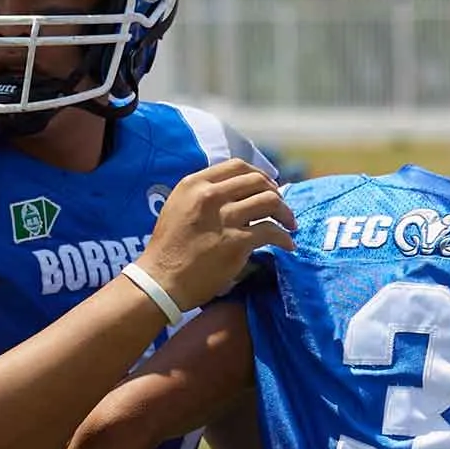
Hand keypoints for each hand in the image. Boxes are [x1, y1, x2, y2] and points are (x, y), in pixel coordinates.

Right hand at [138, 158, 294, 311]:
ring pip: (270, 201)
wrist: (160, 281)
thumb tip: (238, 194)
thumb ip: (204, 196)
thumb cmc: (168, 249)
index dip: (259, 175)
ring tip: (289, 225)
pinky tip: (287, 245)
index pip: (238, 166)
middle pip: (258, 181)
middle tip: (281, 208)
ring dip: (285, 213)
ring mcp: (224, 217)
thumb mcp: (179, 208)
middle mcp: (209, 195)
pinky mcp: (236, 241)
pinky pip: (272, 231)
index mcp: (194, 184)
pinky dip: (284, 238)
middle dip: (275, 193)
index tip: (268, 188)